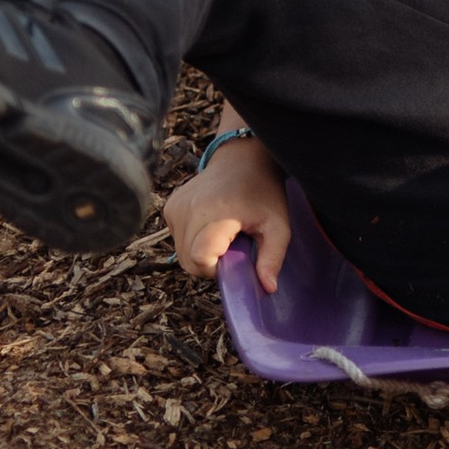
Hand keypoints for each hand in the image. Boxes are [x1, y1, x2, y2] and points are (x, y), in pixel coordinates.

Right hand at [164, 139, 293, 288]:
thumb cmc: (264, 194)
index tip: (236, 255)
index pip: (200, 259)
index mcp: (216, 213)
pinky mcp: (170, 208)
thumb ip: (273, 258)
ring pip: (181, 254)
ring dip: (202, 253)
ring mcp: (175, 207)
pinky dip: (193, 241)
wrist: (243, 160)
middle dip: (211, 264)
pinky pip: (177, 240)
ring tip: (224, 234)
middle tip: (233, 246)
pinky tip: (211, 225)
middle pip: (189, 262)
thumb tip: (268, 288)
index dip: (217, 268)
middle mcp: (189, 209)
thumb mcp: (278, 226)